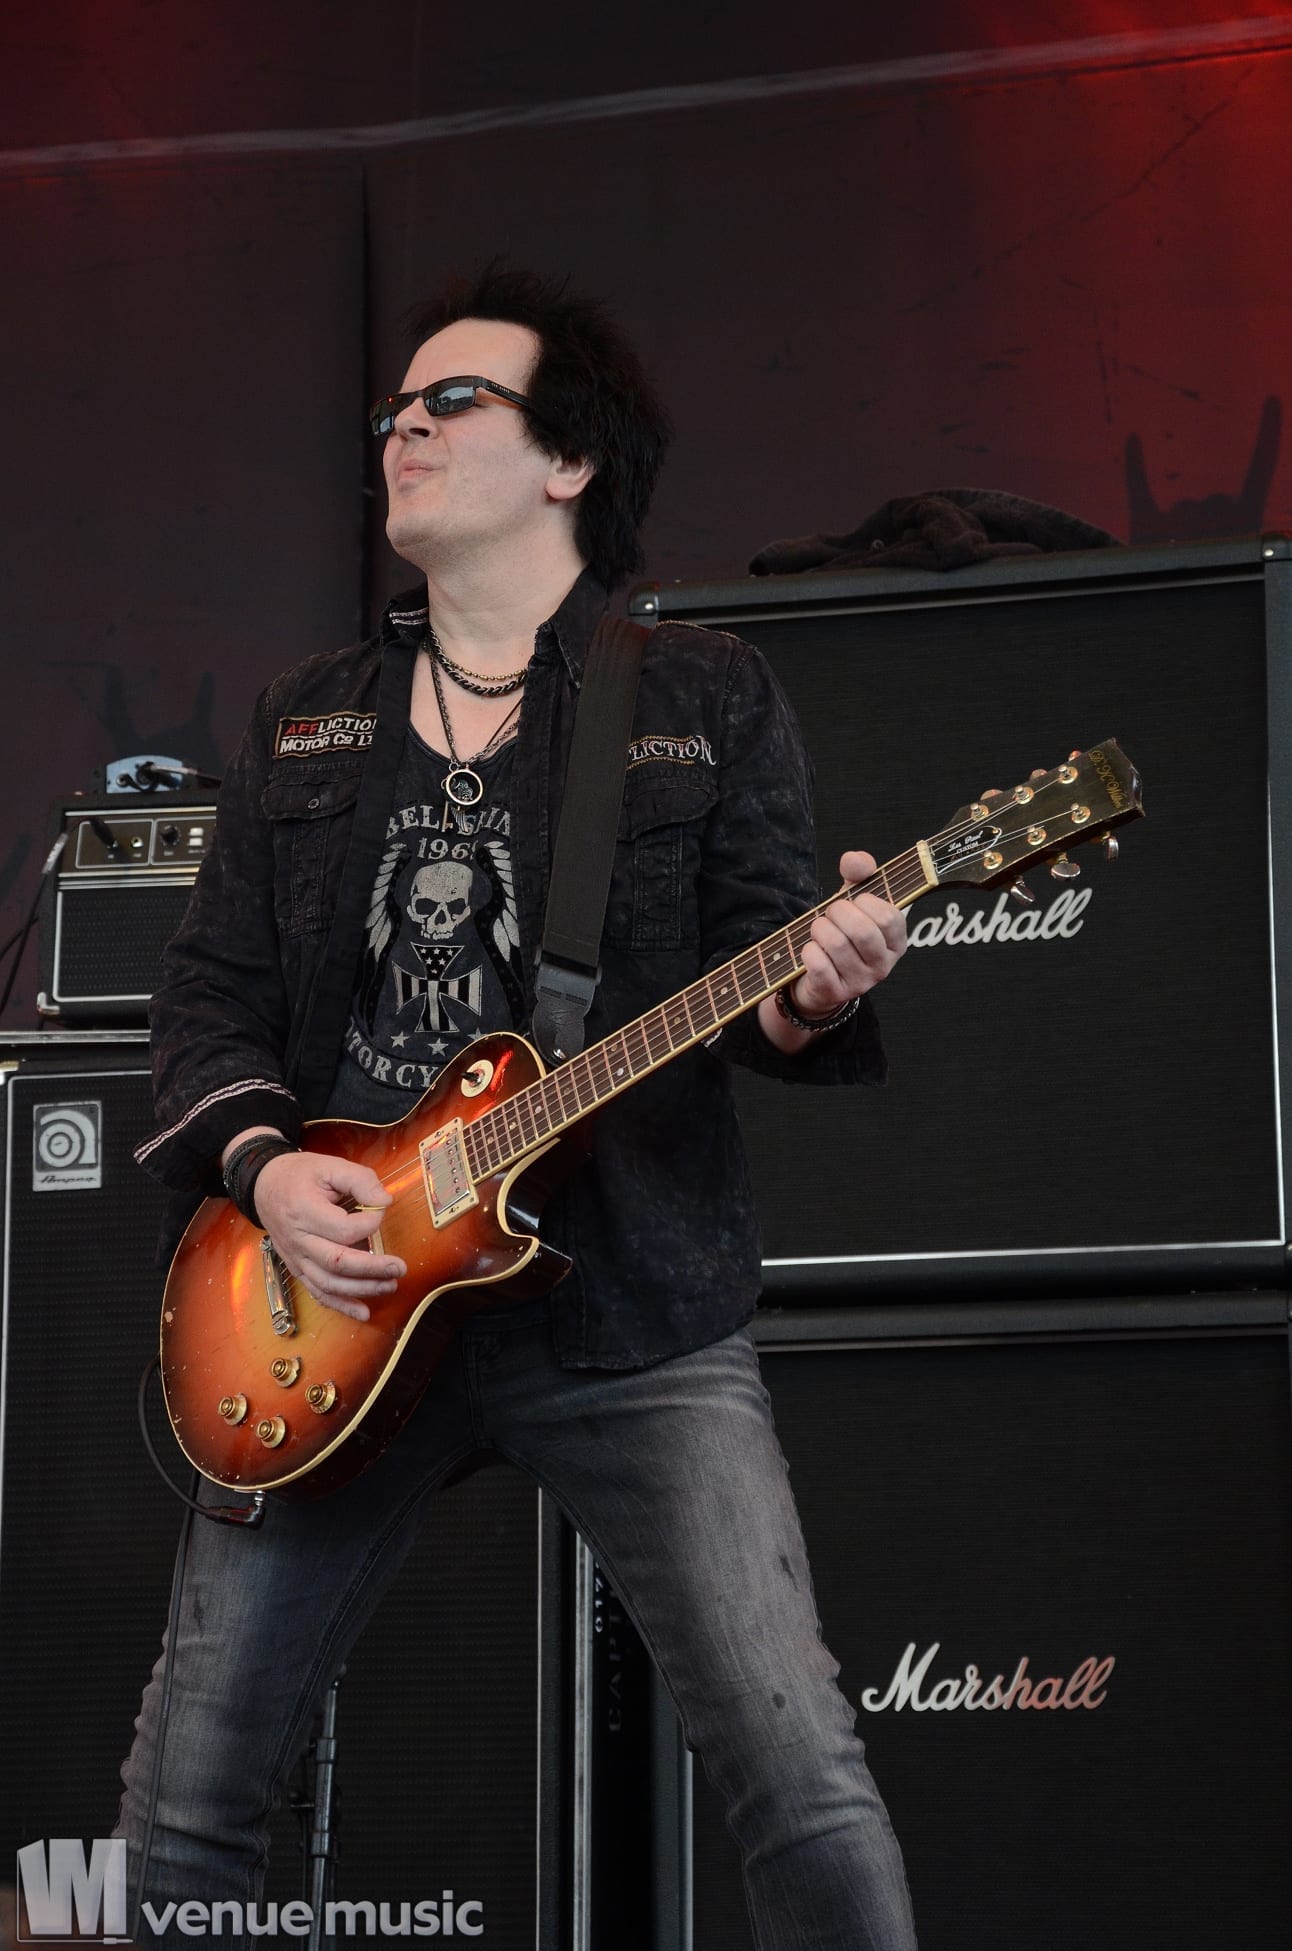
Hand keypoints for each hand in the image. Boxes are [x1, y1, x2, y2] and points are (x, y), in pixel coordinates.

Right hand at [252, 1150, 406, 1321]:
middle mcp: (297, 1239)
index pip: (343, 1229)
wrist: (265, 1185)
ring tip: (390, 1285)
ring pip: (329, 1283)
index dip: (369, 1224)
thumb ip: (360, 1180)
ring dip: (362, 1289)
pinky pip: (317, 1292)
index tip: (380, 1210)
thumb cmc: (300, 1174)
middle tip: (400, 1268)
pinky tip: (363, 1312)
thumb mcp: (330, 1165)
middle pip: (338, 1262)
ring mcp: (295, 1257)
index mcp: (303, 1210)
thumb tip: (385, 1202)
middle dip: (373, 1268)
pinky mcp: (296, 1268)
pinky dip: (341, 1306)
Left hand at [792, 848, 907, 1016]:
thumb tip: (853, 860)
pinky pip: (818, 964)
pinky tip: (812, 950)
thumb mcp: (854, 900)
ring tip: (819, 930)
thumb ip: (859, 873)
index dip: (866, 902)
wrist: (820, 977)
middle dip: (837, 913)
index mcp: (896, 942)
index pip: (889, 917)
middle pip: (863, 931)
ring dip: (819, 929)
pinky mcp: (835, 993)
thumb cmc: (842, 933)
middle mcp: (884, 966)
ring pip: (836, 944)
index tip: (855, 902)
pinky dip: (809, 950)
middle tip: (831, 913)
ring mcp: (861, 983)